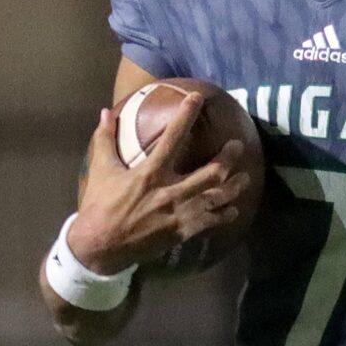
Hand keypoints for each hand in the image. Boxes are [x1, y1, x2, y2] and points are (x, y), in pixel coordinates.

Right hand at [69, 95, 253, 274]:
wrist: (100, 246)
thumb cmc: (100, 205)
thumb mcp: (100, 169)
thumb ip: (105, 139)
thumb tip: (105, 111)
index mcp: (150, 173)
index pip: (172, 138)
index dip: (186, 115)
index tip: (197, 98)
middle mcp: (170, 191)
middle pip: (210, 172)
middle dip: (228, 158)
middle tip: (238, 146)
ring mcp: (179, 213)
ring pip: (216, 198)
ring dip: (234, 187)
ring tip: (246, 178)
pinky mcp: (181, 232)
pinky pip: (210, 222)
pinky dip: (224, 216)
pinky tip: (233, 210)